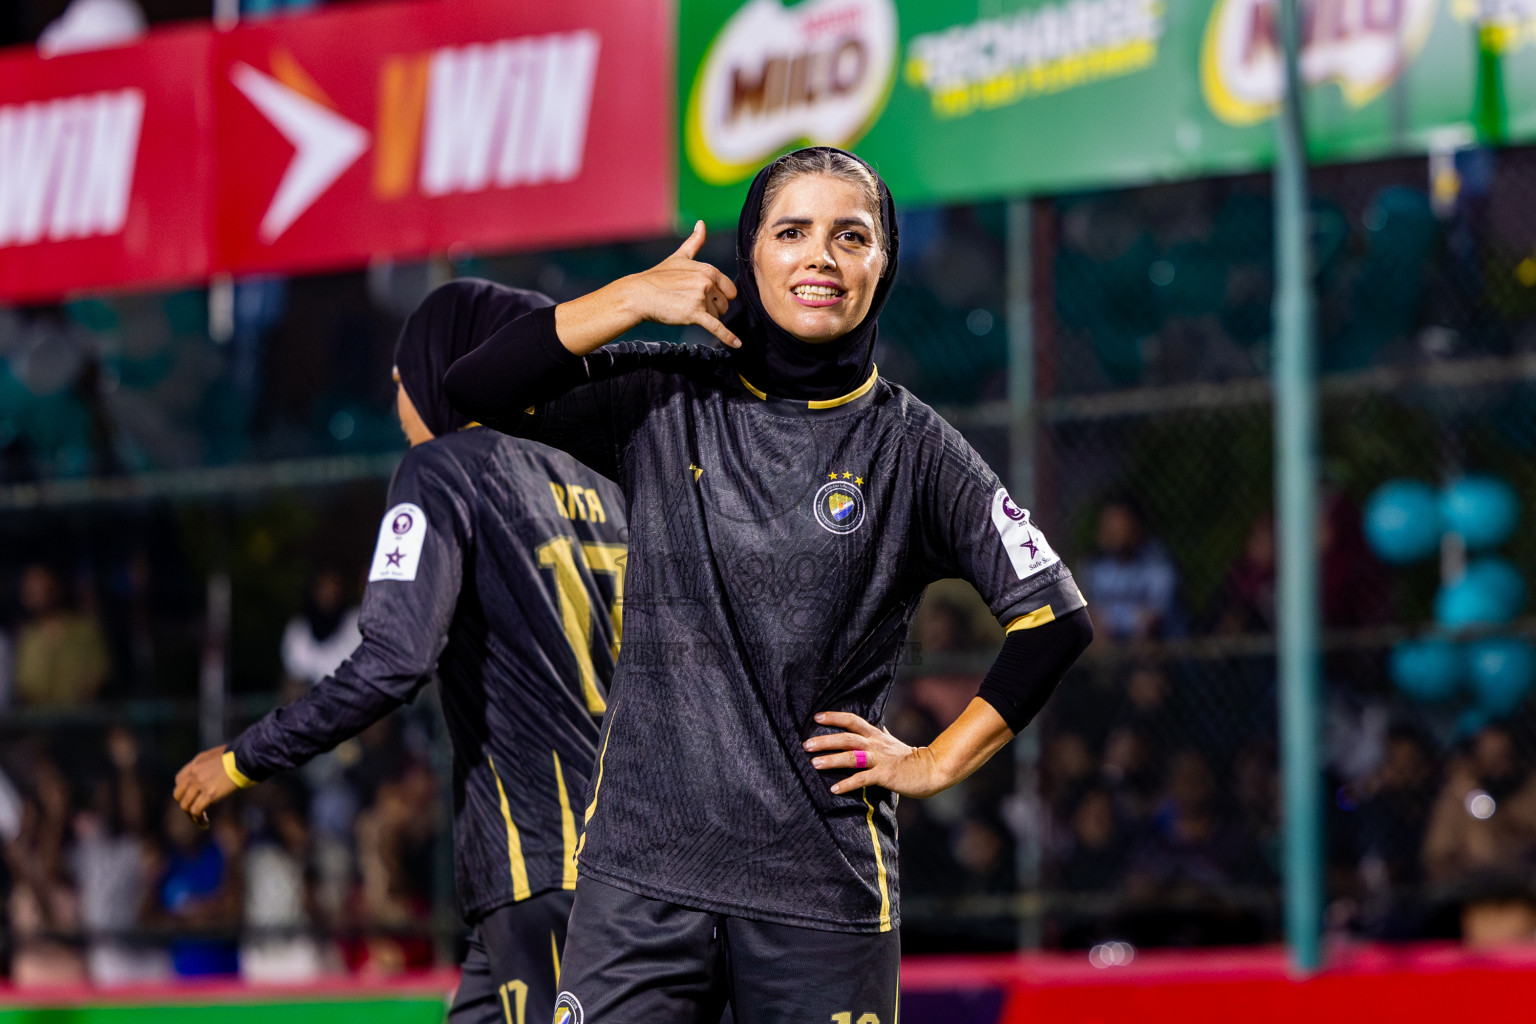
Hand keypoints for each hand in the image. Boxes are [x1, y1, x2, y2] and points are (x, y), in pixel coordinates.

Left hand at [173, 745, 236, 820]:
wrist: (246, 758)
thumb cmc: (238, 756)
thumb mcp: (216, 756)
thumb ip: (208, 765)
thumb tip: (210, 774)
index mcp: (195, 763)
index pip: (179, 780)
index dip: (183, 790)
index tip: (193, 796)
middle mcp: (194, 773)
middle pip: (178, 794)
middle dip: (186, 803)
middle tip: (195, 808)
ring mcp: (200, 784)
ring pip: (185, 805)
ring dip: (191, 815)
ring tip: (200, 819)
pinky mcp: (210, 794)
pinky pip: (196, 810)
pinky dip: (198, 819)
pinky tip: (205, 823)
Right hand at [620, 221, 740, 347]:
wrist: (639, 295)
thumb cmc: (658, 277)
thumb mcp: (679, 257)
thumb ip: (694, 242)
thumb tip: (701, 223)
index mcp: (707, 269)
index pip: (729, 288)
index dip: (719, 295)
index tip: (704, 296)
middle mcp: (707, 282)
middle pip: (725, 304)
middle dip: (713, 308)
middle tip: (691, 304)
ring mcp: (701, 298)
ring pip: (719, 316)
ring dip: (707, 318)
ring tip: (686, 310)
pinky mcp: (694, 314)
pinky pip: (717, 328)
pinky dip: (728, 338)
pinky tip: (737, 345)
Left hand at [803, 711, 947, 798]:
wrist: (931, 770)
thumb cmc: (911, 758)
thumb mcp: (894, 742)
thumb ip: (883, 734)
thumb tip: (879, 725)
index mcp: (876, 735)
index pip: (852, 720)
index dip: (834, 717)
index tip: (816, 717)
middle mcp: (875, 745)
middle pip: (846, 737)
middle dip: (825, 740)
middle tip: (806, 744)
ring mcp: (880, 759)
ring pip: (851, 757)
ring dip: (831, 760)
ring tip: (814, 764)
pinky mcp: (885, 775)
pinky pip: (862, 779)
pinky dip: (847, 784)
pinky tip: (834, 789)